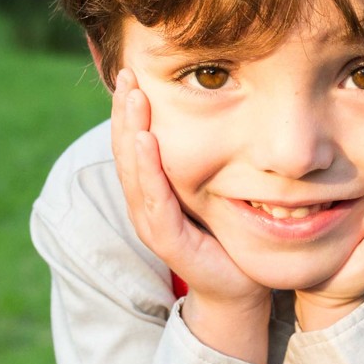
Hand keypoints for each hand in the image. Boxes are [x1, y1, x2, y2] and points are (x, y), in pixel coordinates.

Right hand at [108, 69, 271, 358]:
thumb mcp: (211, 191)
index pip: (134, 142)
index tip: (131, 72)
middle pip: (127, 149)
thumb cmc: (226, 238)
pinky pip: (154, 197)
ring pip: (134, 168)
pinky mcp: (167, 238)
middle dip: (125, 110)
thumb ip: (203, 161)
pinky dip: (147, 167)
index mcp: (152, 191)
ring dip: (131, 130)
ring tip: (132, 96)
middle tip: (127, 72)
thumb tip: (219, 116)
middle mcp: (145, 204)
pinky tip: (147, 140)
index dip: (129, 109)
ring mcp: (152, 222)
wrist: (238, 290)